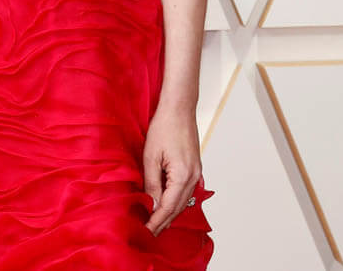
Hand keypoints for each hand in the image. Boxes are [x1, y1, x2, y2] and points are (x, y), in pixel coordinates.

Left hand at [142, 103, 201, 234]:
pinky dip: (175, 202)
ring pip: (183, 202)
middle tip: (148, 233)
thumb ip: (152, 183)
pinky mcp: (195, 169)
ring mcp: (197, 175)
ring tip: (155, 224)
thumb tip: (151, 205)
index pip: (168, 207)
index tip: (145, 231)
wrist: (179, 109)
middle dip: (163, 222)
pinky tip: (166, 206)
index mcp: (183, 176)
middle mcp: (194, 179)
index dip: (156, 221)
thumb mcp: (151, 156)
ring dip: (169, 214)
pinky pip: (186, 193)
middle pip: (177, 208)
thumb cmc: (163, 127)